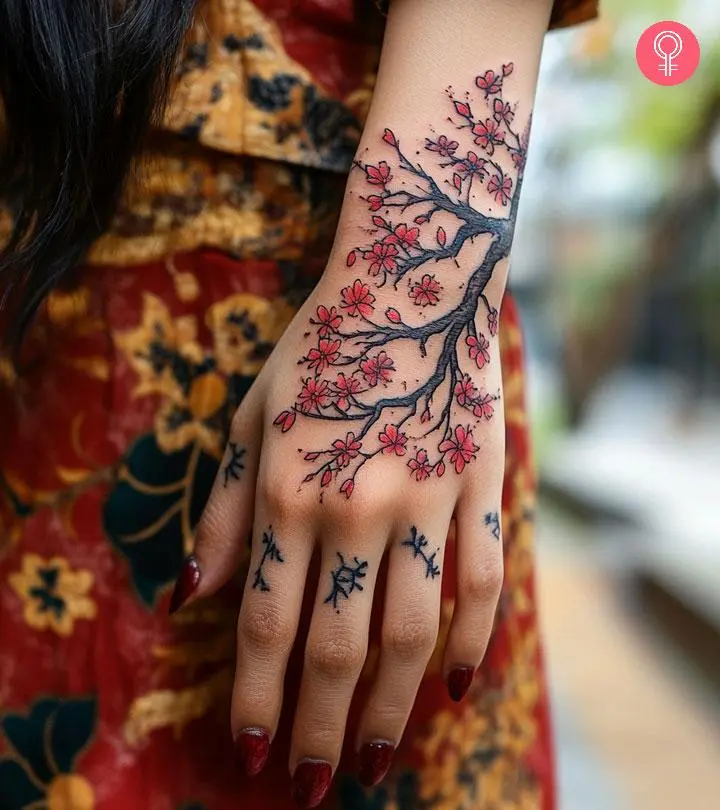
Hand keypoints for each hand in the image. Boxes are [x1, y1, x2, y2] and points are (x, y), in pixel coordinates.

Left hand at [173, 259, 504, 800]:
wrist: (412, 287)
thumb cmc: (320, 350)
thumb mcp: (252, 417)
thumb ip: (225, 510)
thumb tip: (191, 596)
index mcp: (290, 489)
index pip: (267, 622)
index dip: (256, 696)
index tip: (250, 750)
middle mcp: (357, 505)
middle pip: (337, 645)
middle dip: (317, 725)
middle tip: (309, 784)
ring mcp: (428, 499)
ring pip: (414, 632)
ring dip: (391, 708)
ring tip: (373, 757)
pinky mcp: (483, 486)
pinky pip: (484, 581)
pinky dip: (474, 641)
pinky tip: (457, 688)